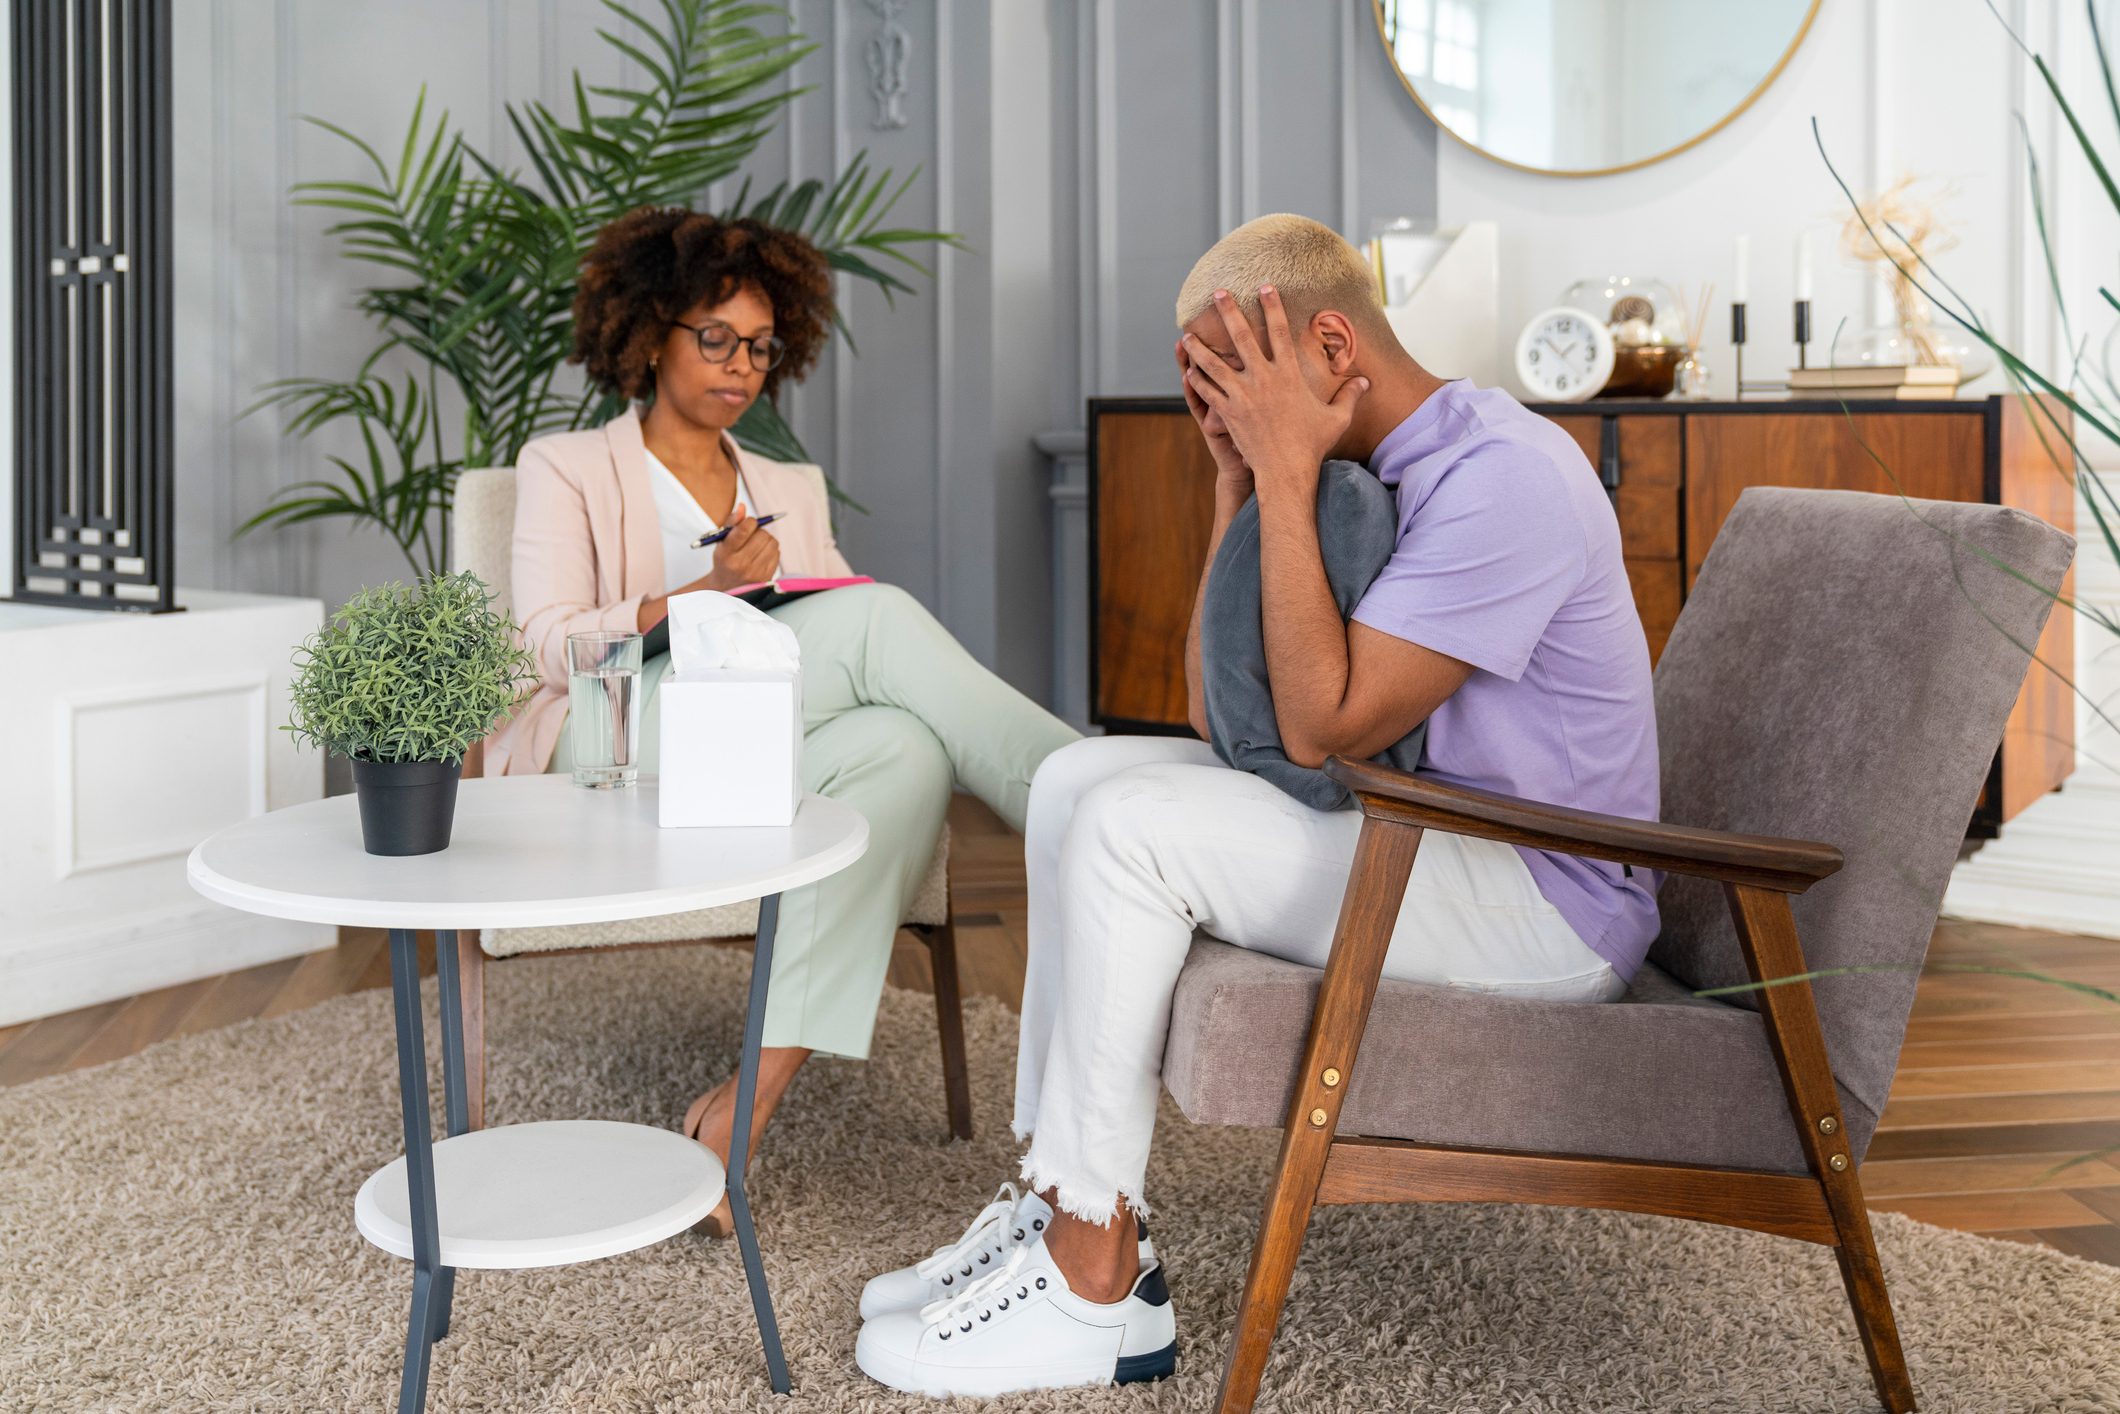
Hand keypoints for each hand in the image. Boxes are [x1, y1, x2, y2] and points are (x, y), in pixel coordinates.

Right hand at [700, 503, 780, 589]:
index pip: (743, 530)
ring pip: (772, 543)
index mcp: (726, 553)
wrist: (726, 587)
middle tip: (753, 534)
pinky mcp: (766, 577)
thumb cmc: (724, 559)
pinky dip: (771, 549)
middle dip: (759, 530)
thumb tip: (742, 507)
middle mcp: (740, 564)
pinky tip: (762, 553)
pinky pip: (777, 553)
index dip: (750, 521)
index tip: (750, 522)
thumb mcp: (721, 541)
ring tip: (757, 544)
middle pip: (762, 535)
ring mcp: (755, 573)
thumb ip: (731, 523)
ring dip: (767, 539)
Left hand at [1181, 286, 1366, 506]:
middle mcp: (1263, 380)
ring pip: (1215, 364)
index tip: (1265, 287)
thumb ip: (1350, 396)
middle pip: (1242, 337)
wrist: (1286, 471)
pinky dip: (1197, 381)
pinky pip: (1208, 393)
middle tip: (1218, 293)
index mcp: (1288, 375)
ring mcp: (1243, 396)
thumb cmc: (1312, 445)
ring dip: (1200, 348)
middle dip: (1229, 312)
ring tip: (1187, 334)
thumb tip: (1366, 381)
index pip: (1280, 332)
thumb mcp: (1337, 418)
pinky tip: (1188, 371)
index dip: (1273, 307)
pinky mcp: (1229, 413)